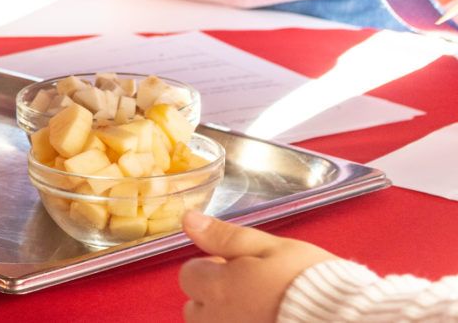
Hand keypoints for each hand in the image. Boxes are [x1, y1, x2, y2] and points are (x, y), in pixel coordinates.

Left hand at [179, 210, 335, 322]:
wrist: (344, 321)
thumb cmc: (310, 282)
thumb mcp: (270, 248)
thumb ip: (224, 236)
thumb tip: (188, 220)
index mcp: (218, 288)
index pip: (189, 274)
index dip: (212, 267)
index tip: (239, 266)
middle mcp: (217, 321)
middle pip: (195, 307)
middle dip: (214, 296)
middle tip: (251, 288)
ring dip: (226, 316)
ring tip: (260, 307)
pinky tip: (266, 319)